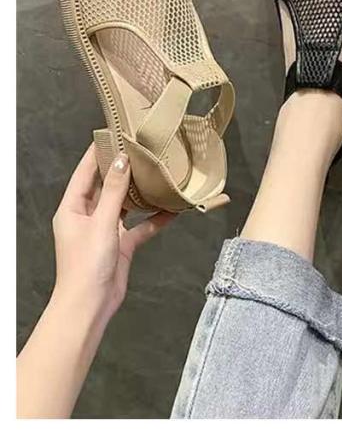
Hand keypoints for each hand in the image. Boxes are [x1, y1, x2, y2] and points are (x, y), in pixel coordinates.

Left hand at [52, 144, 172, 321]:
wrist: (91, 304)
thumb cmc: (87, 264)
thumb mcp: (101, 222)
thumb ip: (114, 191)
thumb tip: (121, 161)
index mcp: (72, 208)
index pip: (85, 173)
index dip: (97, 153)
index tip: (112, 134)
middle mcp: (87, 216)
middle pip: (105, 186)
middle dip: (122, 170)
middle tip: (140, 150)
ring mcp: (105, 230)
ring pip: (125, 205)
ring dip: (140, 193)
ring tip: (157, 174)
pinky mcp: (121, 245)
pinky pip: (140, 227)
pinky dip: (154, 219)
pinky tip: (171, 210)